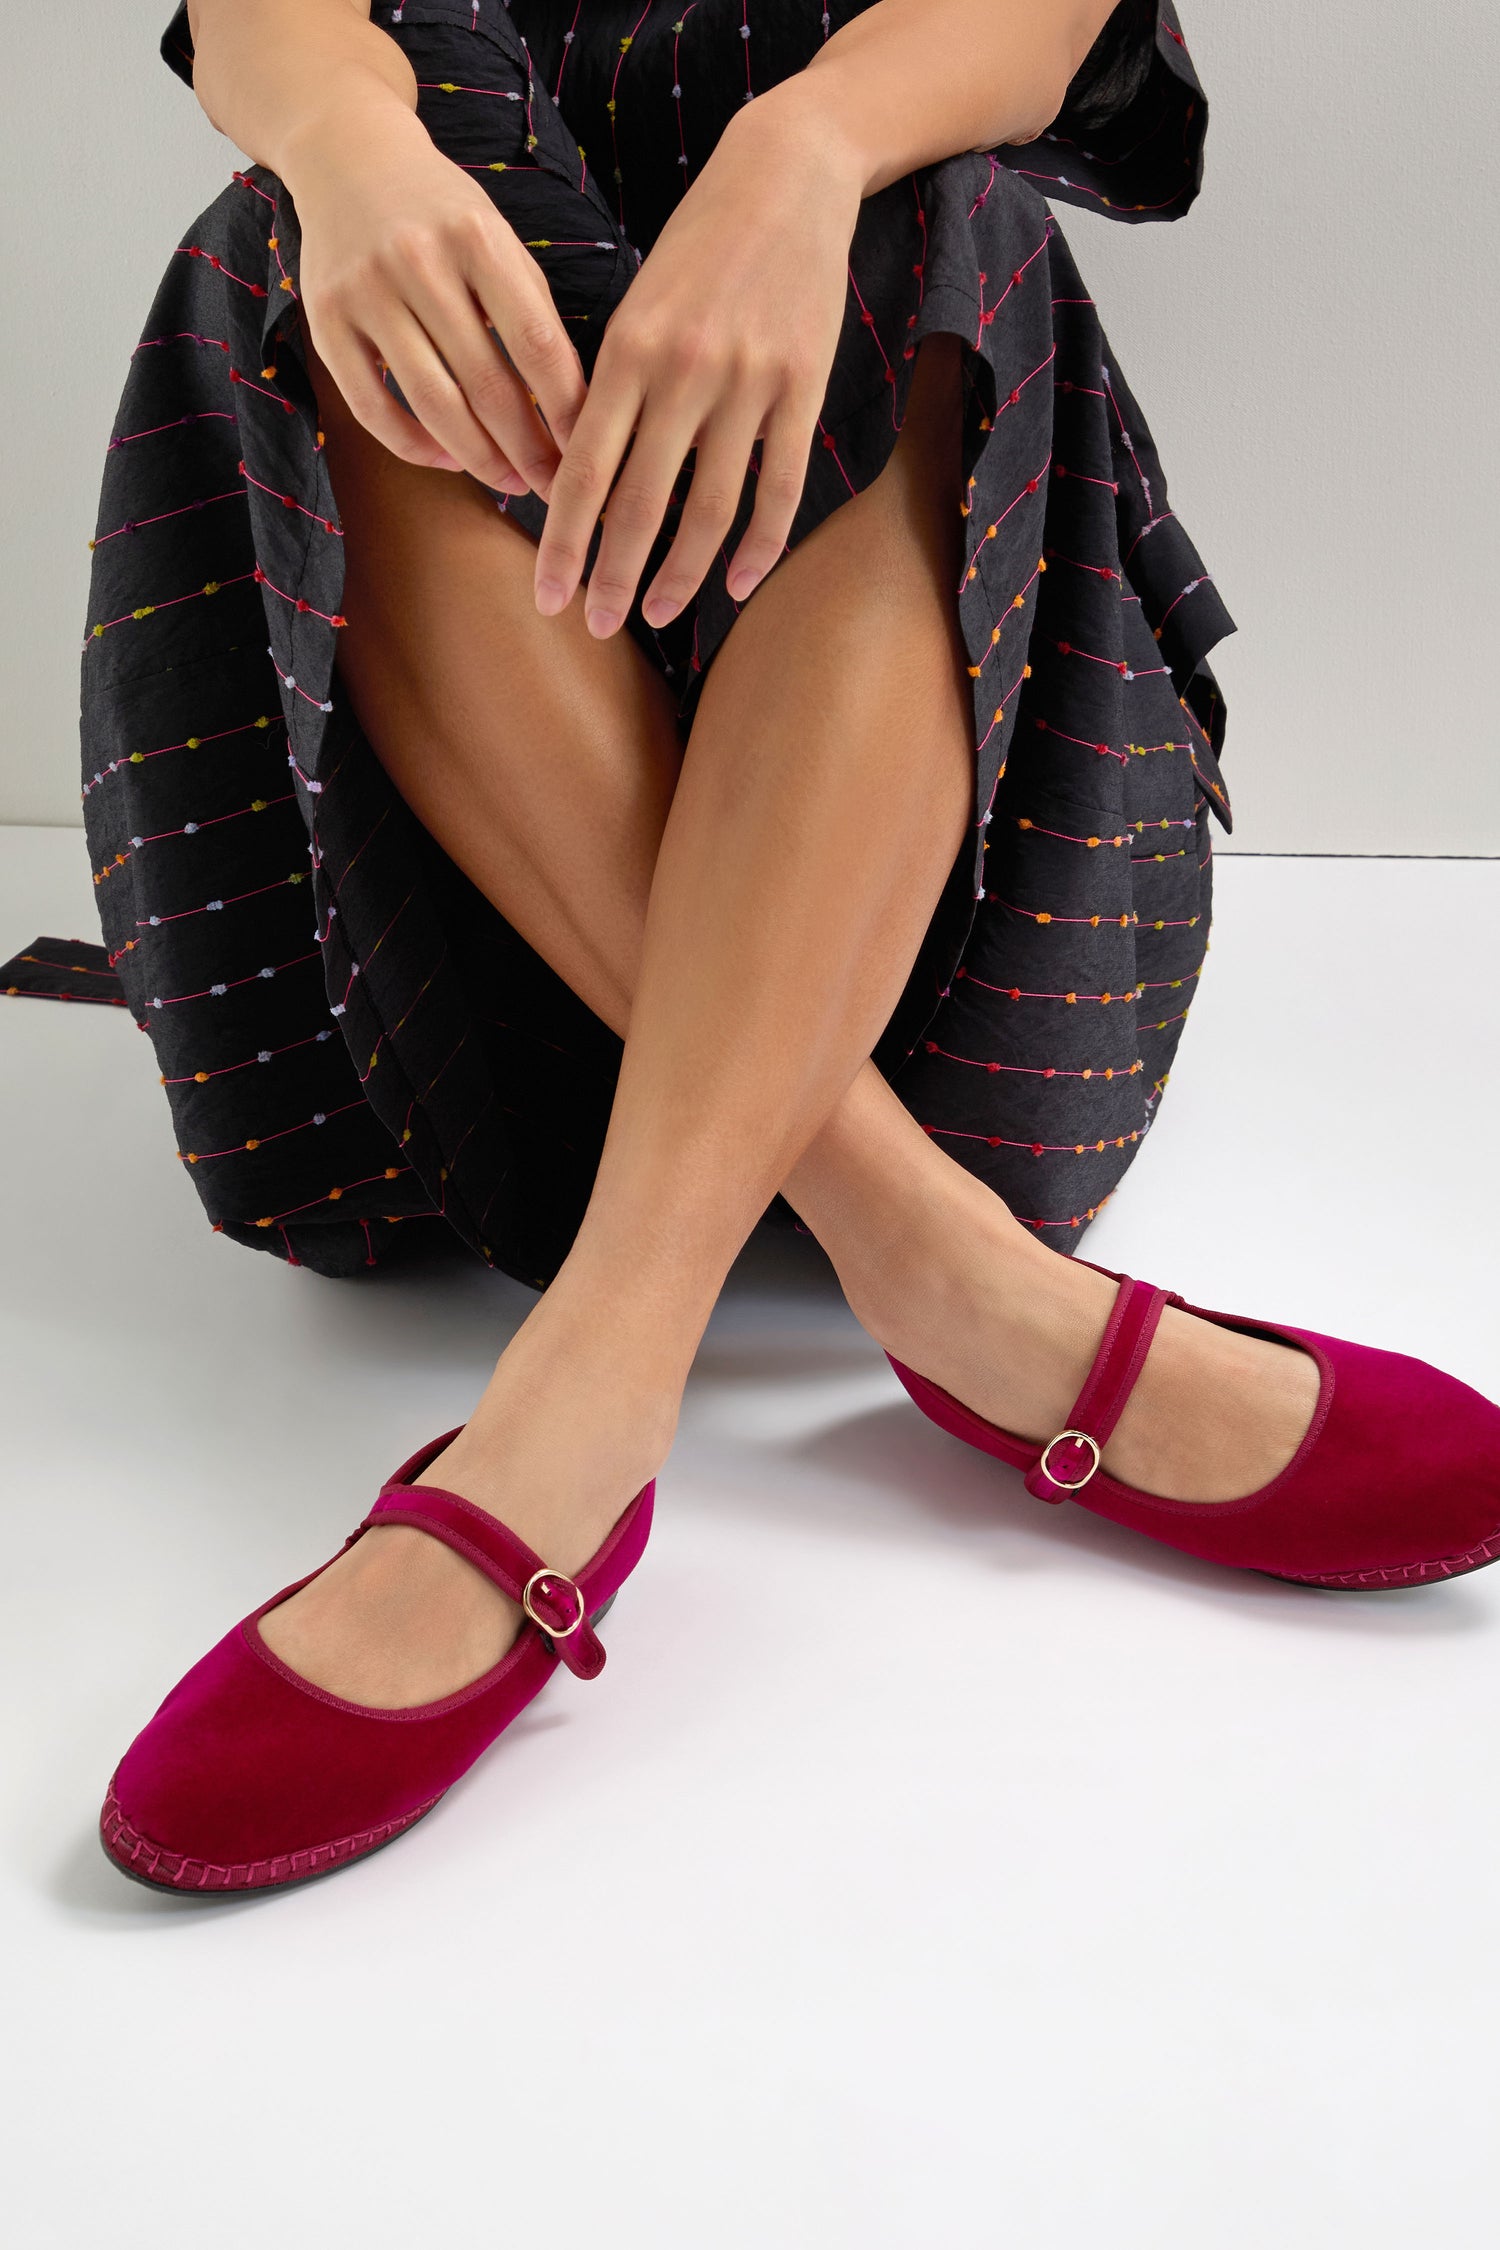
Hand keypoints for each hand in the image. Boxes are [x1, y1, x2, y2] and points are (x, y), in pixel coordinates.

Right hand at [285, 99, 587, 496]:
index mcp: (476, 237)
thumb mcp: (496, 239)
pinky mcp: (325, 320)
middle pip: (487, 383)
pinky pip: (373, 407)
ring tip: (508, 482)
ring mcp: (366, 291)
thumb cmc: (440, 213)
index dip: (565, 410)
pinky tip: (446, 459)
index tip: (585, 453)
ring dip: (478, 457)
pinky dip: (414, 445)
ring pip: (433, 403)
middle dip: (527, 448)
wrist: (348, 155)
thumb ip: (530, 311)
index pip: (535, 343)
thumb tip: (570, 410)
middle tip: (552, 488)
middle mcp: (418, 260)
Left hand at [533, 86, 864, 636]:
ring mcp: (747, 383)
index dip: (563, 542)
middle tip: (596, 627)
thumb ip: (612, 388)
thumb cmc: (698, 245)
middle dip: (612, 576)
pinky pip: (779, 489)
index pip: (583, 471)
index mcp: (627, 352)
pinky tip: (737, 585)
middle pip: (641, 504)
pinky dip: (759, 547)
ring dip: (681, 574)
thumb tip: (583, 478)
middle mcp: (682, 372)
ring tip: (660, 614)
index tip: (548, 596)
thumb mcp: (636, 304)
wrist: (785, 175)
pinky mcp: (802, 387)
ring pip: (709, 508)